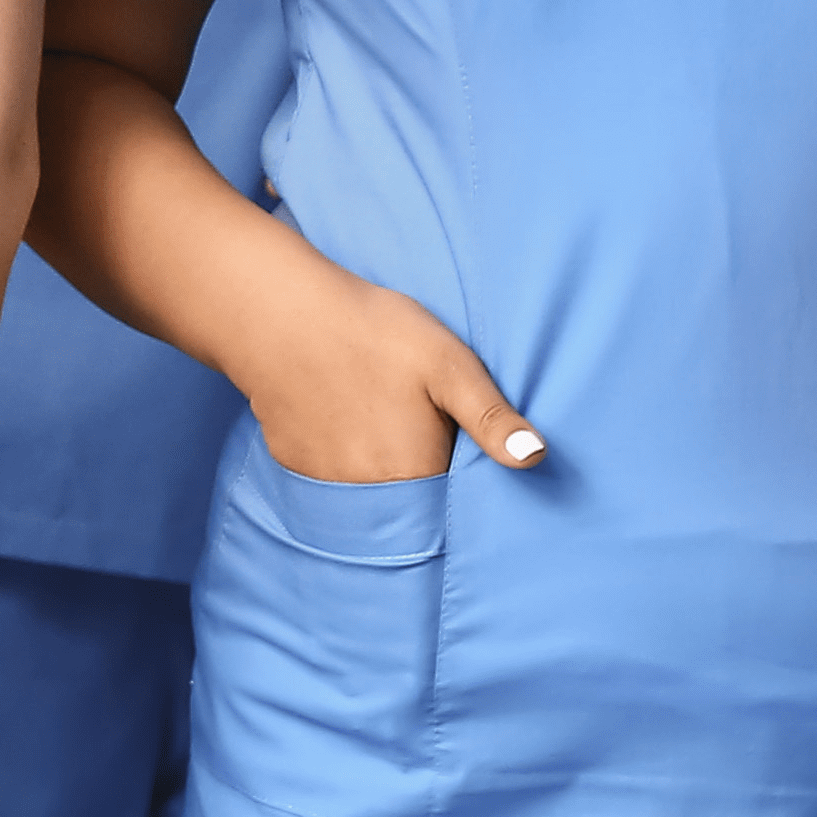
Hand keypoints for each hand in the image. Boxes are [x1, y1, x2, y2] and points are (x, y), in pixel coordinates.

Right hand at [238, 274, 544, 485]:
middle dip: (424, 478)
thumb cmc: (372, 331)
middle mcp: (370, 493)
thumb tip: (536, 460)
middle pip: (411, 503)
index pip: (454, 504)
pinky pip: (332, 479)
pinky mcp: (295, 464)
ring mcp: (327, 482)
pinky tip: (345, 417)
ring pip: (371, 493)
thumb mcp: (448, 364)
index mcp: (416, 473)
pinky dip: (343, 460)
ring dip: (382, 471)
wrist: (280, 312)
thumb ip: (491, 417)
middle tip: (419, 424)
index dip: (463, 480)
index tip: (461, 449)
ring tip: (382, 419)